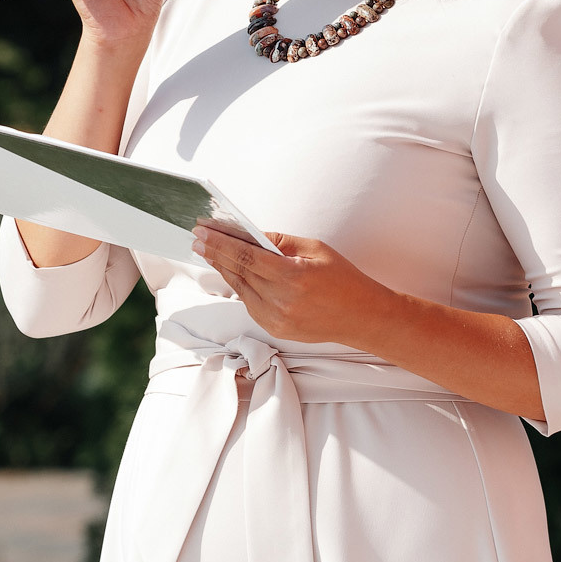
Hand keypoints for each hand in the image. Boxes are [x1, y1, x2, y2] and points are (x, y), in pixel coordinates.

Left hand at [191, 227, 395, 346]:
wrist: (362, 318)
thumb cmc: (344, 279)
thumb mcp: (315, 249)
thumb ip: (280, 242)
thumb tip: (250, 234)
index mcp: (292, 278)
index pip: (246, 256)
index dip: (220, 242)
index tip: (202, 231)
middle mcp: (280, 302)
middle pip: (238, 272)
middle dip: (215, 253)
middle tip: (198, 238)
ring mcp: (276, 320)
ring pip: (240, 289)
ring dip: (224, 269)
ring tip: (209, 252)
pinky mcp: (276, 330)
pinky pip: (250, 303)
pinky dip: (240, 286)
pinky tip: (233, 272)